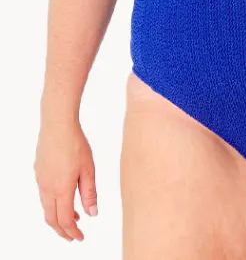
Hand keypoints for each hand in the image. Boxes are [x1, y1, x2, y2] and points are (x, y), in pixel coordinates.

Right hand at [33, 118, 97, 241]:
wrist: (57, 124)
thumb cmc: (76, 144)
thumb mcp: (88, 169)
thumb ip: (89, 193)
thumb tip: (91, 214)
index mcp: (61, 189)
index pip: (64, 220)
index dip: (72, 232)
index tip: (80, 238)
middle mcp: (47, 188)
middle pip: (51, 218)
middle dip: (62, 230)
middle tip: (73, 235)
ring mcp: (40, 180)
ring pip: (46, 207)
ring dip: (58, 216)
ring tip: (73, 217)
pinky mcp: (38, 172)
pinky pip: (44, 194)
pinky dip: (53, 203)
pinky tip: (64, 196)